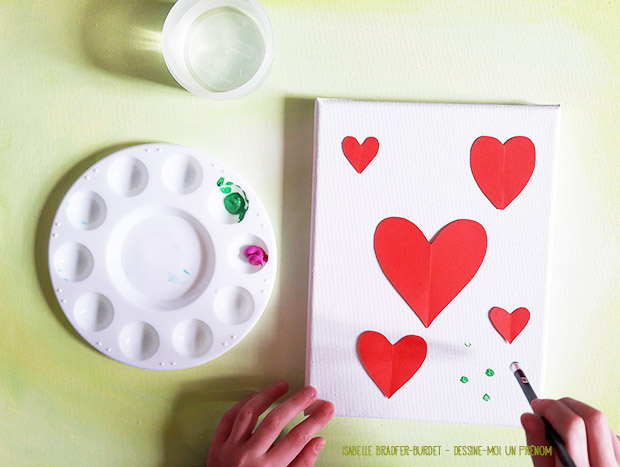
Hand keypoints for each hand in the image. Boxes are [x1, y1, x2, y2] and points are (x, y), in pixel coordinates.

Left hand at [207, 380, 334, 466]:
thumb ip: (301, 465)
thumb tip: (317, 441)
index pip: (297, 438)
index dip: (315, 421)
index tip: (326, 409)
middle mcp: (248, 457)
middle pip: (276, 421)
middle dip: (296, 403)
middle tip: (311, 392)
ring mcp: (230, 450)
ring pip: (250, 413)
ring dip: (268, 395)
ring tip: (283, 386)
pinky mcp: (216, 446)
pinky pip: (229, 418)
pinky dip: (242, 404)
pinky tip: (256, 397)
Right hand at [521, 397, 619, 465]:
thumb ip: (537, 448)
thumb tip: (529, 418)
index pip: (572, 426)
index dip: (551, 409)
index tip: (537, 406)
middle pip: (592, 417)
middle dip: (565, 405)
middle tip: (546, 408)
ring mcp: (619, 464)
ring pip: (604, 422)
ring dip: (579, 413)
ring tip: (561, 421)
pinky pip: (611, 433)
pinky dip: (591, 427)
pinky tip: (579, 435)